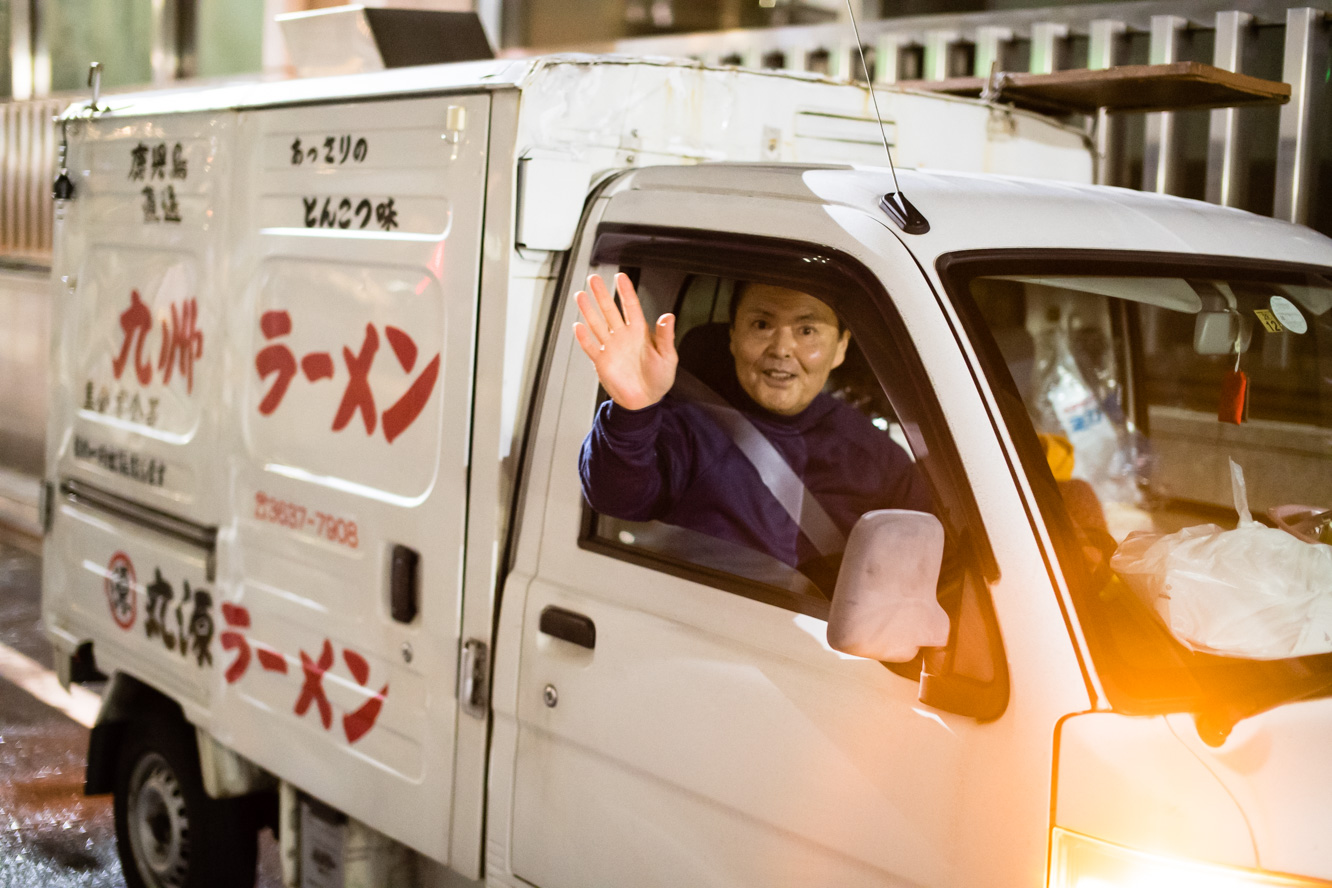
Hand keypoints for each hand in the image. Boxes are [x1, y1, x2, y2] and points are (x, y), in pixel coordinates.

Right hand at [573, 273, 676, 409]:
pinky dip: (584, 338)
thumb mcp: (667, 357)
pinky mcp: (602, 362)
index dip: (625, 291)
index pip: (631, 306)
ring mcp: (611, 347)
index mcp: (640, 332)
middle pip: (610, 311)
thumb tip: (668, 316)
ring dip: (588, 311)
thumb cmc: (659, 379)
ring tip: (580, 295)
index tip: (620, 277)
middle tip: (594, 278)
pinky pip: (591, 347)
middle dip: (602, 294)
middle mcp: (623, 336)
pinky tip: (578, 326)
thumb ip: (666, 336)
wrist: (645, 401)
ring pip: (597, 325)